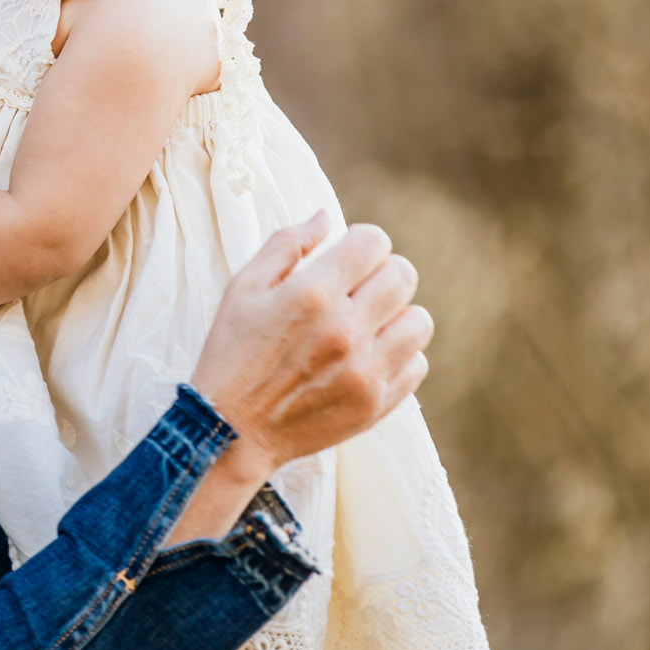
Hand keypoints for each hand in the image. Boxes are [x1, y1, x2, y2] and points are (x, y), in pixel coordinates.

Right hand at [166, 212, 429, 543]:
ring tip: (368, 324)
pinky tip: (368, 357)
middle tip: (358, 288)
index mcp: (311, 294)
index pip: (374, 242)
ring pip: (419, 321)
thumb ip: (286, 245)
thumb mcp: (243, 288)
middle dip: (382, 272)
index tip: (348, 255)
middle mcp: (345, 331)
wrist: (230, 432)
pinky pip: (416, 364)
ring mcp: (365, 372)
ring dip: (396, 315)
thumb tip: (326, 217)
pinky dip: (398, 356)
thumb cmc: (231, 354)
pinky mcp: (376, 404)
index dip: (362, 242)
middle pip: (404, 276)